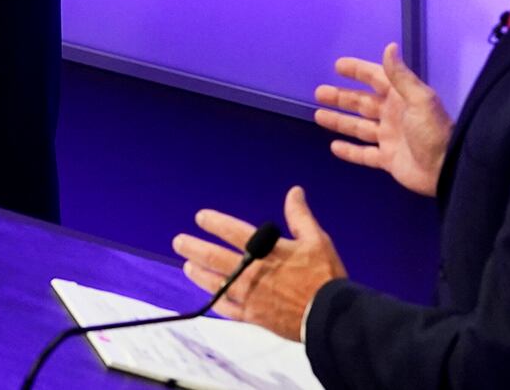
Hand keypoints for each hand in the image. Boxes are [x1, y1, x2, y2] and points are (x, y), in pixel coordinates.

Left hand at [171, 186, 344, 338]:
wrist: (331, 316)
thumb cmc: (325, 276)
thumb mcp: (317, 240)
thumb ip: (300, 216)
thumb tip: (294, 192)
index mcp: (267, 251)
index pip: (234, 232)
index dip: (215, 223)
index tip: (200, 217)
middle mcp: (253, 273)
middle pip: (216, 258)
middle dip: (195, 248)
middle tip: (178, 241)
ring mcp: (250, 296)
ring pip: (217, 284)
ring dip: (200, 274)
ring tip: (187, 266)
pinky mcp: (254, 317)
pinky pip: (229, 310)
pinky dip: (217, 302)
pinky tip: (209, 298)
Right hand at [315, 41, 451, 197]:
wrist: (447, 169)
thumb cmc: (433, 131)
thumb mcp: (420, 100)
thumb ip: (401, 76)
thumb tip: (389, 46)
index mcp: (400, 98)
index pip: (375, 79)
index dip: (358, 71)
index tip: (338, 65)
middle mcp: (392, 115)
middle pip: (361, 103)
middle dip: (341, 97)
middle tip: (319, 92)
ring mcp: (389, 138)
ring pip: (358, 127)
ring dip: (339, 121)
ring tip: (318, 115)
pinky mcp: (388, 160)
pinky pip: (364, 154)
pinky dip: (349, 151)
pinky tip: (334, 147)